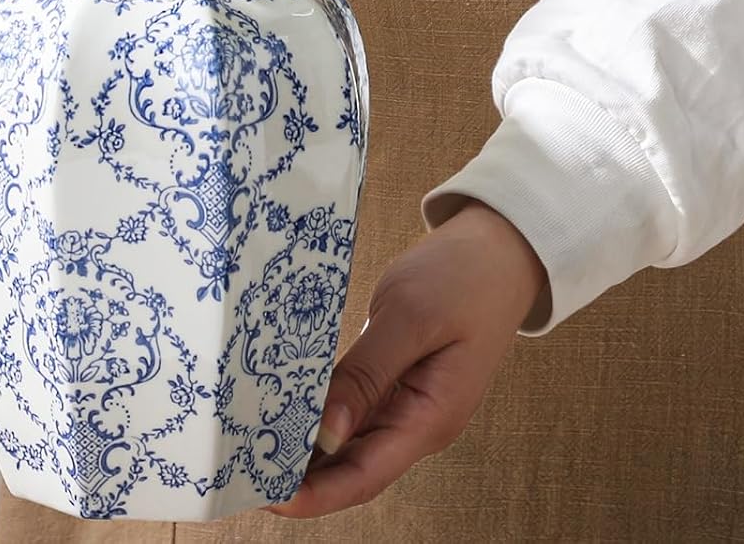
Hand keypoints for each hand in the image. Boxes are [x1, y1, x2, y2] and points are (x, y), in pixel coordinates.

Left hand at [269, 201, 549, 517]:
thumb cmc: (463, 276)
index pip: (365, 476)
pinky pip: (357, 408)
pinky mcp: (400, 379)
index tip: (265, 495)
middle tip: (242, 467)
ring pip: (352, 440)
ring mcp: (410, 401)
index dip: (315, 494)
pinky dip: (323, 412)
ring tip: (254, 442)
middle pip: (354, 467)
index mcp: (431, 417)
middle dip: (301, 475)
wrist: (501, 249)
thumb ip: (368, 373)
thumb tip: (326, 432)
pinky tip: (288, 405)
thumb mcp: (410, 316)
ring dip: (308, 447)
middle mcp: (419, 421)